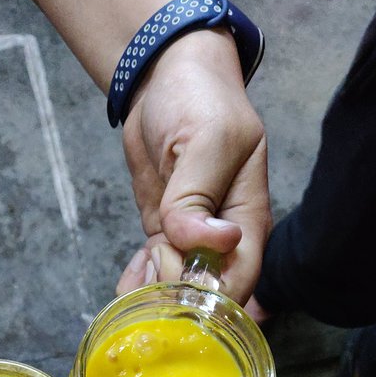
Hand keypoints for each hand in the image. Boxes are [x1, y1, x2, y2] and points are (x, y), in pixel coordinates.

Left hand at [116, 31, 269, 303]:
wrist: (166, 80)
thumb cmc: (199, 101)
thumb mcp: (204, 140)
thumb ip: (196, 196)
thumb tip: (201, 242)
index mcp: (247, 219)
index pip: (240, 278)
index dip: (211, 295)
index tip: (178, 284)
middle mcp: (224, 239)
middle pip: (206, 293)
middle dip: (176, 296)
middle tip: (151, 272)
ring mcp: (192, 240)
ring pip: (176, 289)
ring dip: (153, 296)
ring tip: (136, 281)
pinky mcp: (166, 235)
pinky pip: (155, 273)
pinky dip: (140, 284)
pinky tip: (128, 283)